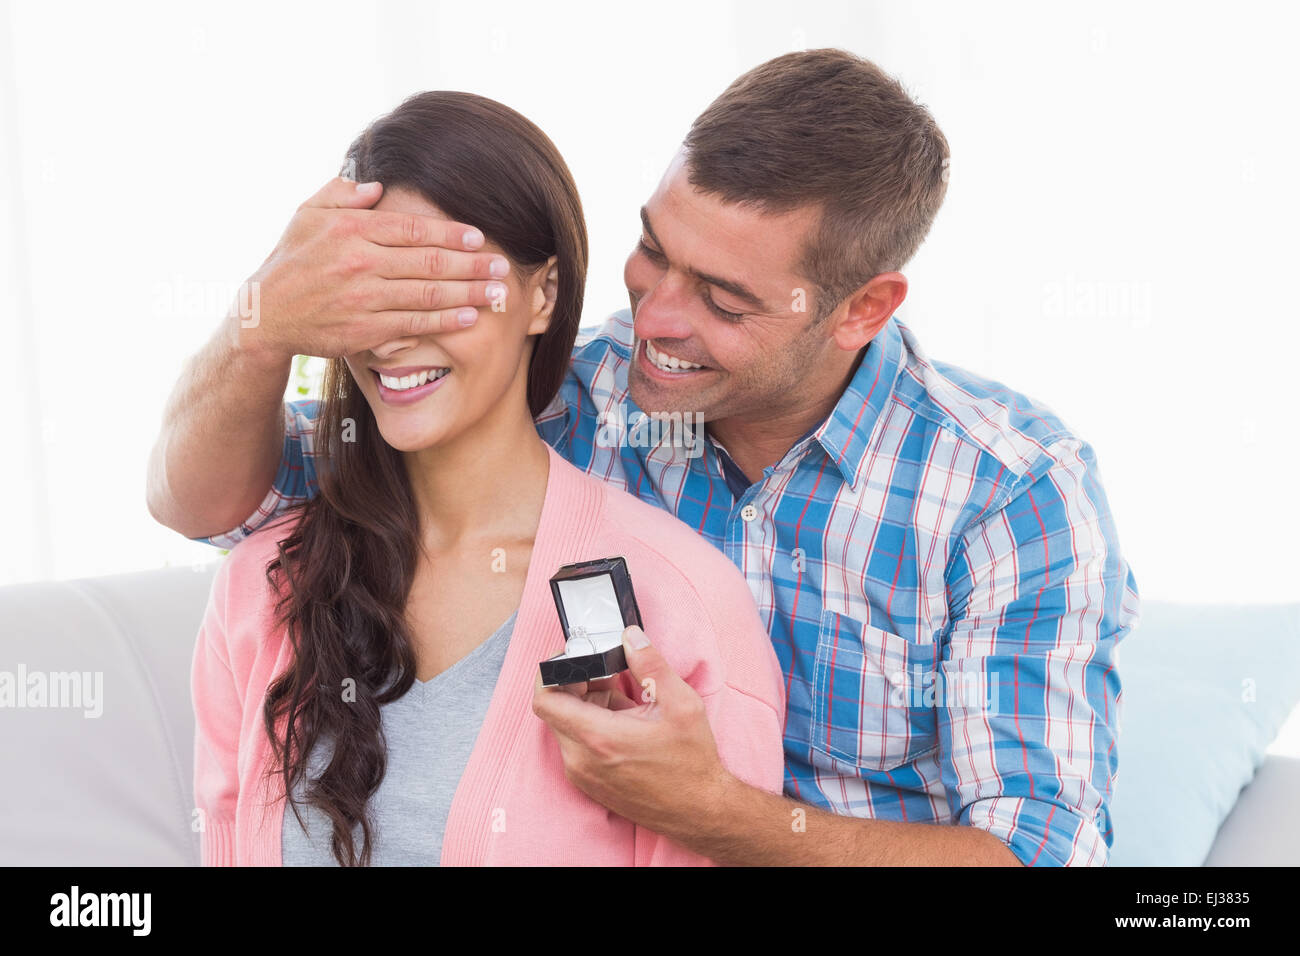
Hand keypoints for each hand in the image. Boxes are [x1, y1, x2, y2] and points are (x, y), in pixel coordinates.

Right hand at [233, 177, 509, 360]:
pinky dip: (444, 321)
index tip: (480, 236)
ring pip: (427, 295)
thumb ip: (340, 194)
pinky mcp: (364, 330)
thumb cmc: (291, 260)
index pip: (413, 229)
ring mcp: (363, 298)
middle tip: (502, 265)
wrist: (264, 315)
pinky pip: (413, 324)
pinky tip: (469, 317)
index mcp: (351, 229)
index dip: (451, 233)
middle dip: (472, 264)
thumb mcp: (306, 216)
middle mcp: (360, 262)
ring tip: (498, 293)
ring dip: (468, 294)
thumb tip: (377, 186)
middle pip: (429, 262)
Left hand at [532, 625, 734, 835]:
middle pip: (555, 709)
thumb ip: (650, 664)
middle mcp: (581, 760)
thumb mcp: (680, 704)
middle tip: (607, 674)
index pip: (544, 699)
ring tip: (623, 700)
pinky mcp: (588, 784)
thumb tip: (631, 637)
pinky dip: (590, 727)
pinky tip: (623, 722)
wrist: (699, 811)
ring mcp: (582, 775)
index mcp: (598, 738)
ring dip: (586, 706)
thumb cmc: (692, 763)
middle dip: (576, 685)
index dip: (551, 672)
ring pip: (566, 726)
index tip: (574, 660)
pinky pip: (575, 745)